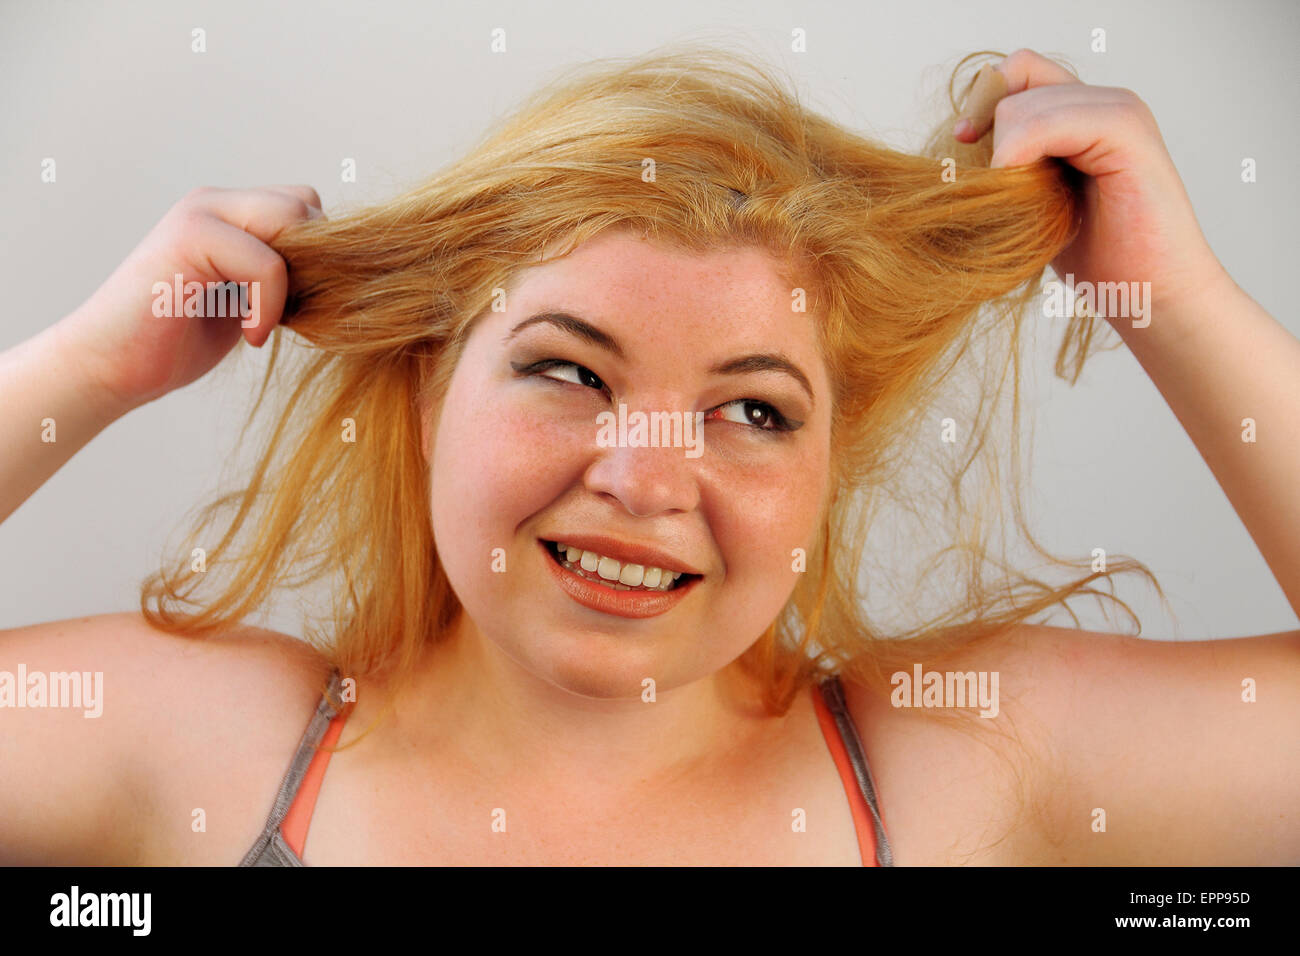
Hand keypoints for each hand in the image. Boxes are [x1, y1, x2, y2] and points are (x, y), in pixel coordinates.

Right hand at [60, 185, 322, 411]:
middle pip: (306, 204)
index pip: (308, 206)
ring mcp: (200, 213)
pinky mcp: (189, 236)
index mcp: (231, 213)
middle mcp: (216, 202)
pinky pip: (270, 263)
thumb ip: (283, 273)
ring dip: (295, 282)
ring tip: (266, 321)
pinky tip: (250, 334)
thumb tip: (346, 272)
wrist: (114, 368)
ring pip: (294, 222)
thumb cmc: (179, 341)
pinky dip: (271, 306)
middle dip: (314, 264)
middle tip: (291, 314)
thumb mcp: (248, 300)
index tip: (301, 307)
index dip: (319, 256)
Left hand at [955, 49, 1230, 318]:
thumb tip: (960, 138)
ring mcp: (1119, 111)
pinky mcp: (1126, 131)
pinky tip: (1023, 188)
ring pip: (1024, 105)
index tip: (963, 139)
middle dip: (993, 136)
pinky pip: (1049, 122)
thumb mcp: (1039, 202)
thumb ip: (1016, 162)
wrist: (1151, 293)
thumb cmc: (1098, 257)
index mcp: (1086, 112)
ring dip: (1005, 154)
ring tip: (1025, 203)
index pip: (1019, 71)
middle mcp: (1105, 102)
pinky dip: (1021, 152)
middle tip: (1003, 192)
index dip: (984, 100)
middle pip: (1016, 85)